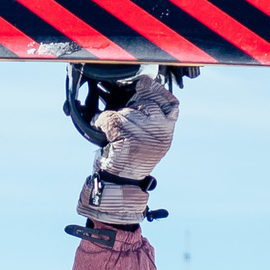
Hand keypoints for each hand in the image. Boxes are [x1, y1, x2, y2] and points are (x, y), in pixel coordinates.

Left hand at [76, 72, 179, 228]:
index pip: (171, 103)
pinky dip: (102, 120)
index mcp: (166, 133)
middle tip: (122, 113)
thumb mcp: (148, 140)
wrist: (120, 186)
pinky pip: (112, 118)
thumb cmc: (130, 162)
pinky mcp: (127, 137)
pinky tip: (99, 125)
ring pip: (127, 111)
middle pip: (146, 103)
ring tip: (110, 127)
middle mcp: (160, 133)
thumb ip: (151, 119)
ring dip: (114, 115)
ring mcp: (145, 135)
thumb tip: (142, 91)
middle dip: (131, 103)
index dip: (156, 90)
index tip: (144, 83)